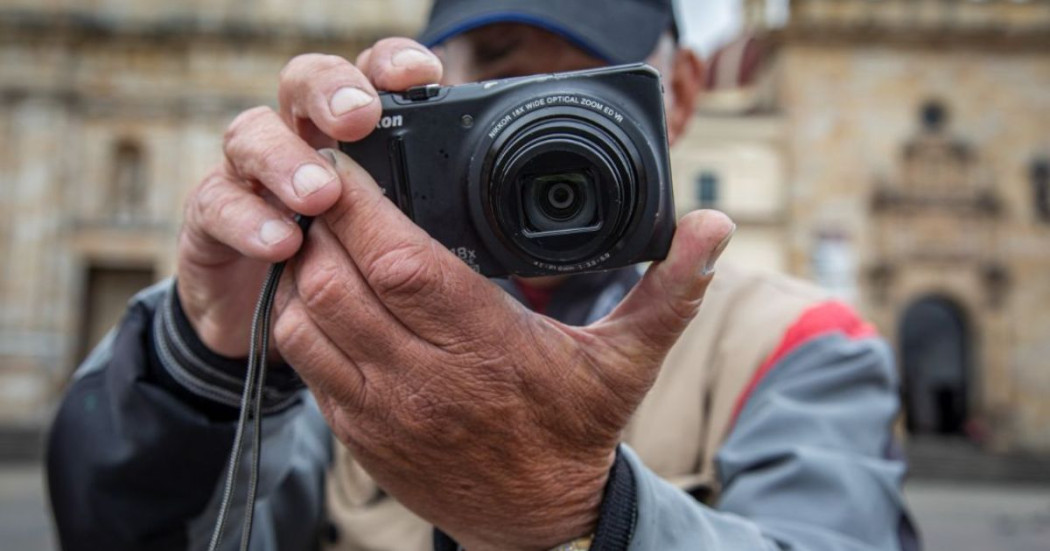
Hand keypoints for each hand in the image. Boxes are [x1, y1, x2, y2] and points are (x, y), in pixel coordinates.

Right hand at [175, 39, 442, 355]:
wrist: (279, 321)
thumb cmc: (349, 263)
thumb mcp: (394, 237)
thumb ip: (426, 215)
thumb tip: (490, 221)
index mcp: (350, 132)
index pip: (368, 75)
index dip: (390, 64)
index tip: (421, 74)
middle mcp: (298, 135)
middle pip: (304, 83)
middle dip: (331, 91)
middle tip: (358, 117)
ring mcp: (249, 172)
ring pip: (252, 134)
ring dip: (287, 160)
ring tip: (322, 195)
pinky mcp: (211, 216)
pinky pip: (218, 204)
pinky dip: (249, 221)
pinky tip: (281, 243)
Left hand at [272, 150, 735, 549]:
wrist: (538, 522)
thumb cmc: (577, 430)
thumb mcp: (629, 359)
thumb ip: (669, 289)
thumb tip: (716, 227)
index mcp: (488, 348)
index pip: (402, 262)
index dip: (365, 207)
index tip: (355, 168)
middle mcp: (424, 380)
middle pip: (338, 282)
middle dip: (322, 226)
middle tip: (328, 190)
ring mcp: (383, 412)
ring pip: (306, 321)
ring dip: (303, 270)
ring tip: (322, 235)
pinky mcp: (359, 434)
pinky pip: (304, 365)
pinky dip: (301, 317)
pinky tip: (321, 291)